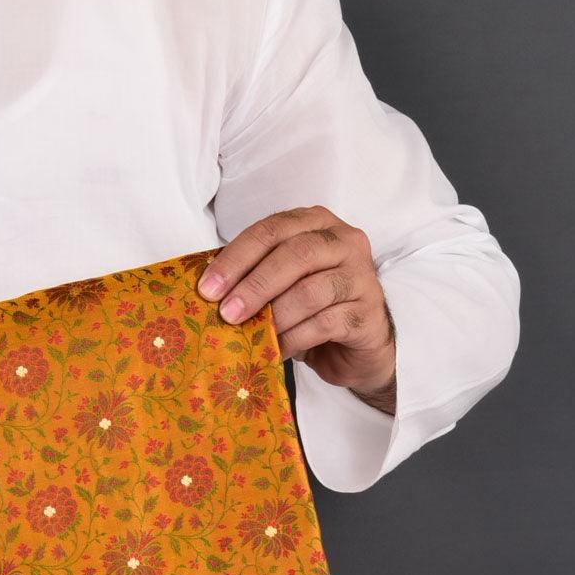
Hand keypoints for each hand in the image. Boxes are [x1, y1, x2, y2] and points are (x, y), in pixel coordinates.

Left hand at [197, 206, 396, 410]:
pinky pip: (324, 324)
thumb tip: (207, 290)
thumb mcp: (280, 286)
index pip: (272, 229)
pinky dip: (293, 340)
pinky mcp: (368, 313)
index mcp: (316, 224)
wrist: (357, 347)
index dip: (236, 257)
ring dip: (274, 316)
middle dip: (254, 285)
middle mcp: (344, 241)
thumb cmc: (312, 309)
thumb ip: (253, 277)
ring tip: (249, 334)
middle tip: (226, 313)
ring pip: (311, 291)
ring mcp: (361, 276)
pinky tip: (275, 351)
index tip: (207, 287)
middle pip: (295, 254)